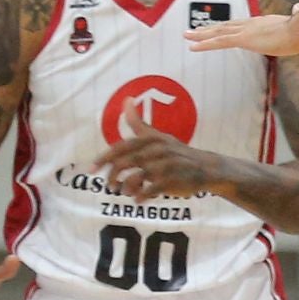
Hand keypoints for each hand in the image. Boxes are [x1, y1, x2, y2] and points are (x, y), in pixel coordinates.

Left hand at [95, 111, 224, 199]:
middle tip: (110, 186)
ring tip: (126, 192)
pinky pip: (149, 190)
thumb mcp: (158, 135)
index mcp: (152, 139)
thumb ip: (138, 123)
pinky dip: (140, 196)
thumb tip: (126, 99)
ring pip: (135, 178)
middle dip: (113, 176)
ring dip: (126, 188)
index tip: (91, 170)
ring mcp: (165, 165)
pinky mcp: (172, 180)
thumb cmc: (177, 152)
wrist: (207, 167)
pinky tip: (138, 200)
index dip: (105, 158)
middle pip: (125, 163)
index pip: (122, 148)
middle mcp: (157, 150)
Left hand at [188, 3, 298, 57]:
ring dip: (201, 34)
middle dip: (209, 29)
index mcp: (263, 22)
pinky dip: (204, 44)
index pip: (240, 25)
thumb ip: (294, 17)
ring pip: (218, 32)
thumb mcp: (298, 24)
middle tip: (192, 31)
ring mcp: (246, 31)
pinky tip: (192, 46)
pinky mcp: (244, 39)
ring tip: (186, 35)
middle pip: (226, 26)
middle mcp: (251, 24)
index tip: (217, 28)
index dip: (227, 27)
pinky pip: (219, 42)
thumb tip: (298, 7)